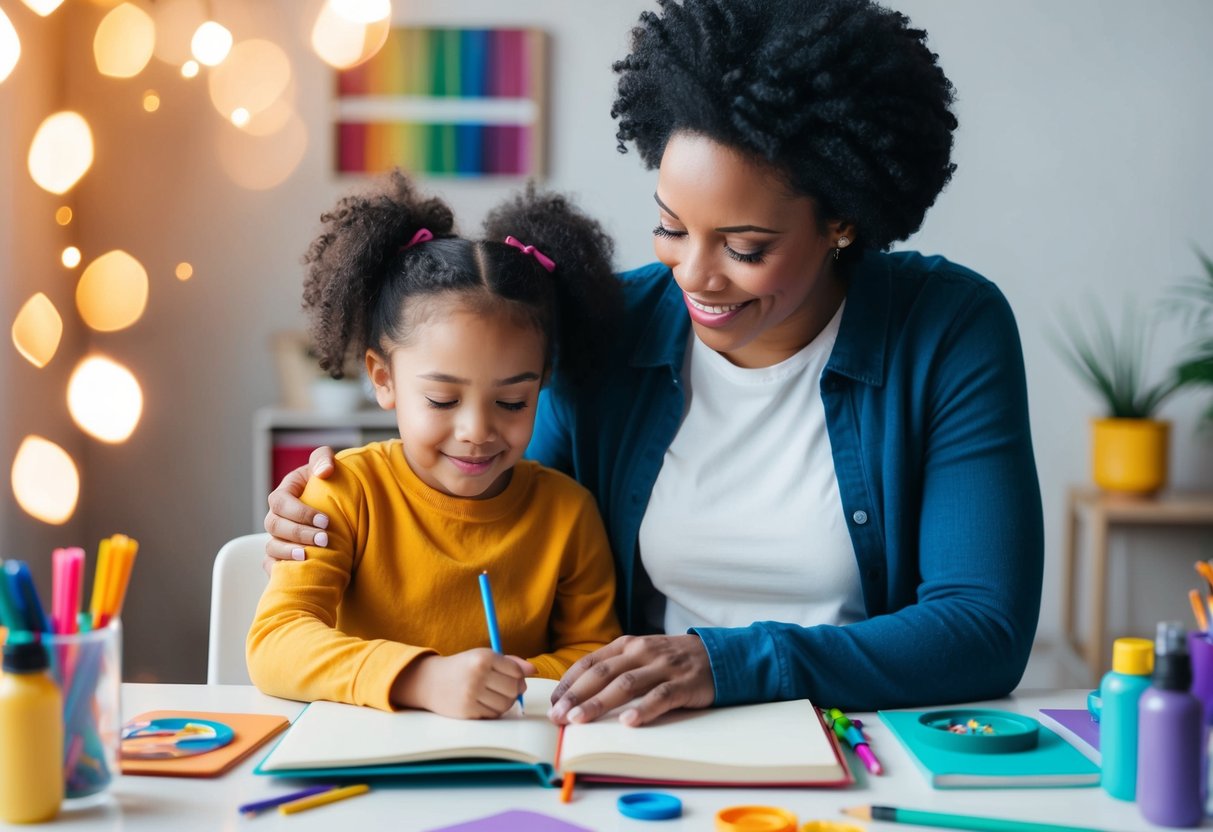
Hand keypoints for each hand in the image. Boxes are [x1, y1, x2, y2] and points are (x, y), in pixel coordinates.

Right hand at [262, 446, 336, 572]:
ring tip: (308, 556)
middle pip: (275, 526)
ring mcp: (277, 537)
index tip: (325, 520)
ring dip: (289, 552)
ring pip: (271, 547)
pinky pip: (272, 565)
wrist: (335, 504)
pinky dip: (280, 569)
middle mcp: (277, 516)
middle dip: (299, 534)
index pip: (281, 502)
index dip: (300, 513)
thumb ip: (323, 459)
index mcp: (284, 494)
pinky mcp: (281, 555)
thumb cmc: (328, 483)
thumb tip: (324, 471)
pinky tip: (298, 571)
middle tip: (324, 539)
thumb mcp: (326, 464)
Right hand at [391, 650, 535, 718]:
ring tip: (495, 695)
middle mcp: (477, 674)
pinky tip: (485, 703)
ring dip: (506, 702)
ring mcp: (471, 694)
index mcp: (483, 657)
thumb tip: (534, 670)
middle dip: (515, 690)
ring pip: (506, 704)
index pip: (516, 672)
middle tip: (506, 688)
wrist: (430, 681)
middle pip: (513, 689)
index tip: (513, 678)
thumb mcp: (483, 657)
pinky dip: (494, 711)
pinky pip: (493, 714)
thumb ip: (510, 663)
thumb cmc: (463, 667)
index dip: (519, 677)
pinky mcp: (467, 710)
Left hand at [547, 634, 714, 726]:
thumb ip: (615, 667)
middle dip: (576, 696)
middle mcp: (642, 651)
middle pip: (602, 673)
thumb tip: (577, 692)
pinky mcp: (684, 684)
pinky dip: (643, 710)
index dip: (569, 682)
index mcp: (627, 644)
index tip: (552, 703)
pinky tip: (628, 723)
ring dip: (600, 703)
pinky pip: (661, 697)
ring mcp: (664, 667)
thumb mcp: (642, 655)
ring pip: (626, 684)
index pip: (590, 662)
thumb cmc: (672, 660)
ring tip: (580, 720)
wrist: (720, 655)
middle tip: (558, 716)